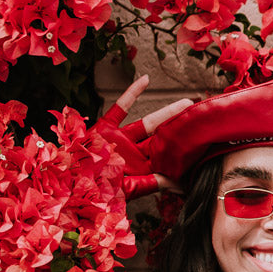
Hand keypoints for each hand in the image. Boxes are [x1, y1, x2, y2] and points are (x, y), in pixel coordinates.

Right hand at [95, 75, 193, 197]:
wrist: (68, 182)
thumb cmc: (95, 192)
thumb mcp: (128, 190)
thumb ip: (152, 185)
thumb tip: (178, 183)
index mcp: (141, 171)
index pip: (168, 161)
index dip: (185, 154)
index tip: (204, 147)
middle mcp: (134, 154)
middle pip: (164, 139)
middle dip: (182, 131)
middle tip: (202, 121)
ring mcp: (121, 139)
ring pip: (149, 122)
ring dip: (167, 112)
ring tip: (188, 103)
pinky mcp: (106, 127)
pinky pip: (121, 107)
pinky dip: (133, 93)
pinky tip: (146, 79)